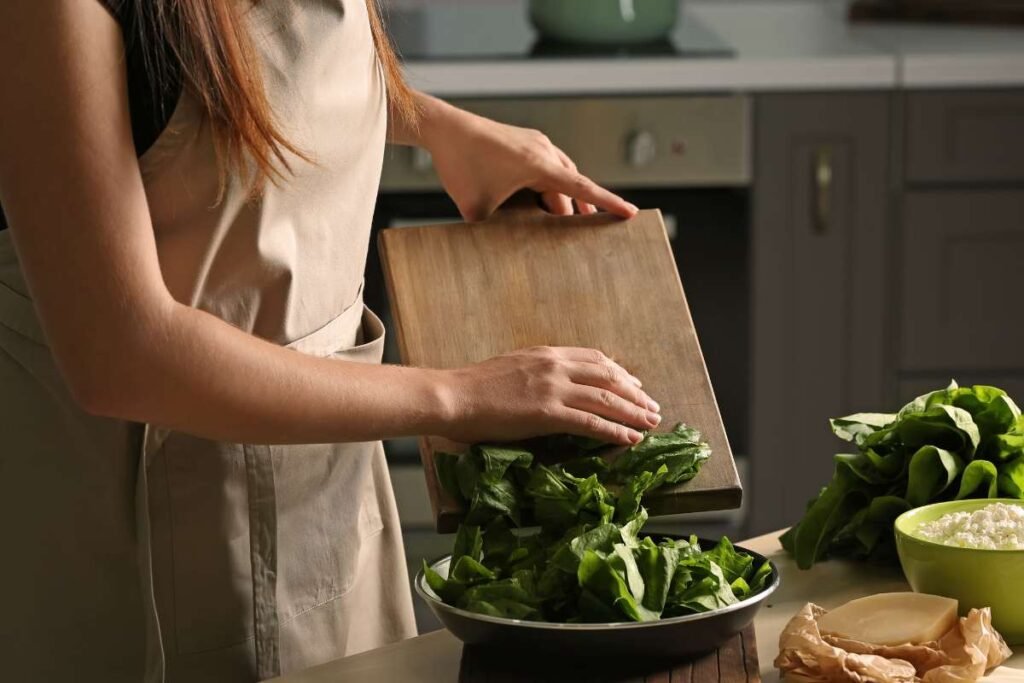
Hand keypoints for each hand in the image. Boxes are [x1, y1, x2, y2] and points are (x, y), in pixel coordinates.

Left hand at [414, 95, 637, 221]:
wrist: (444, 128)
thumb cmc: (461, 166)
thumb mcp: (476, 209)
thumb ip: (494, 231)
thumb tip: (501, 250)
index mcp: (540, 166)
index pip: (583, 188)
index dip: (608, 203)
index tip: (631, 213)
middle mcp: (544, 151)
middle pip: (571, 187)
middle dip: (579, 211)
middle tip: (587, 238)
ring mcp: (536, 143)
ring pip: (560, 175)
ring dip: (562, 198)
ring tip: (562, 223)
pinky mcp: (525, 141)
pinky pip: (547, 166)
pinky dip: (549, 185)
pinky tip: (539, 201)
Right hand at [437, 346, 660, 445]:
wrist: (452, 396)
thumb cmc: (473, 388)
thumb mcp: (511, 368)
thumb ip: (536, 373)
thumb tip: (552, 387)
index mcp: (546, 354)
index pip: (595, 359)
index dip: (619, 373)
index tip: (634, 385)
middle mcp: (555, 366)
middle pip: (608, 377)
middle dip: (634, 394)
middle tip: (652, 407)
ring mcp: (552, 388)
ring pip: (606, 399)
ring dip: (632, 413)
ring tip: (650, 424)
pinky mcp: (547, 413)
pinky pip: (590, 422)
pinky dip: (614, 431)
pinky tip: (628, 439)